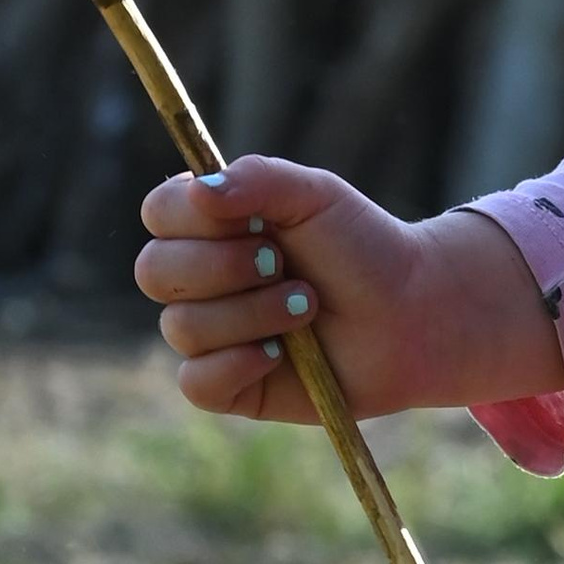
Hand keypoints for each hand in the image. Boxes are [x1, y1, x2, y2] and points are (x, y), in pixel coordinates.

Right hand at [134, 157, 563, 424]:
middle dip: (224, 267)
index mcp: (213, 223)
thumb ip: (258, 179)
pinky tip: (280, 353)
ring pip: (182, 326)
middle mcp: (200, 278)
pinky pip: (197, 381)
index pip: (158, 212)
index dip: (190, 217)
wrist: (408, 311)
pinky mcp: (227, 384)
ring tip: (307, 306)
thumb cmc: (361, 247)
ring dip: (253, 313)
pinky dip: (238, 364)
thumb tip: (200, 189)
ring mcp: (210, 333)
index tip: (252, 218)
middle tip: (283, 263)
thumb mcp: (316, 195)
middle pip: (154, 271)